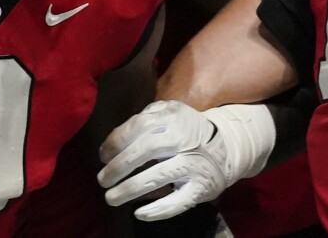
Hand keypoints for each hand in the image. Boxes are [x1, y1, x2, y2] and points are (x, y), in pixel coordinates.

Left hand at [97, 100, 274, 221]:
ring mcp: (195, 163)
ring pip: (158, 176)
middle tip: (102, 180)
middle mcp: (185, 138)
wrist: (226, 147)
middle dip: (118, 166)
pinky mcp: (202, 187)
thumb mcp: (171, 113)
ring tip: (111, 198)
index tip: (102, 156)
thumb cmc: (186, 131)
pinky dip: (157, 210)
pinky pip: (177, 201)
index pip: (139, 125)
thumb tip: (113, 141)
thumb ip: (146, 118)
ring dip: (130, 189)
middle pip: (146, 150)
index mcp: (174, 116)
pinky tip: (139, 213)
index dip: (116, 141)